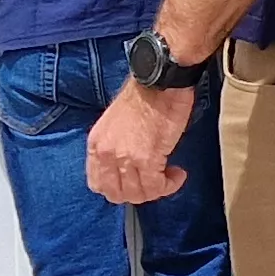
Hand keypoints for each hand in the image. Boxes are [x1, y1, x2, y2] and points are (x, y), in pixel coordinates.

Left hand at [86, 80, 201, 204]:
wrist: (160, 81)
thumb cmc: (145, 95)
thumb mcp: (115, 123)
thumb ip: (115, 147)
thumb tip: (128, 168)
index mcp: (96, 144)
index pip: (97, 184)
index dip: (118, 189)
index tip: (134, 182)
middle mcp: (106, 154)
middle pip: (117, 194)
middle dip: (138, 193)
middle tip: (154, 182)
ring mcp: (125, 158)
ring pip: (138, 194)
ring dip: (157, 190)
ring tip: (169, 175)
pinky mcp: (147, 159)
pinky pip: (157, 187)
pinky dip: (170, 185)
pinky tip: (178, 174)